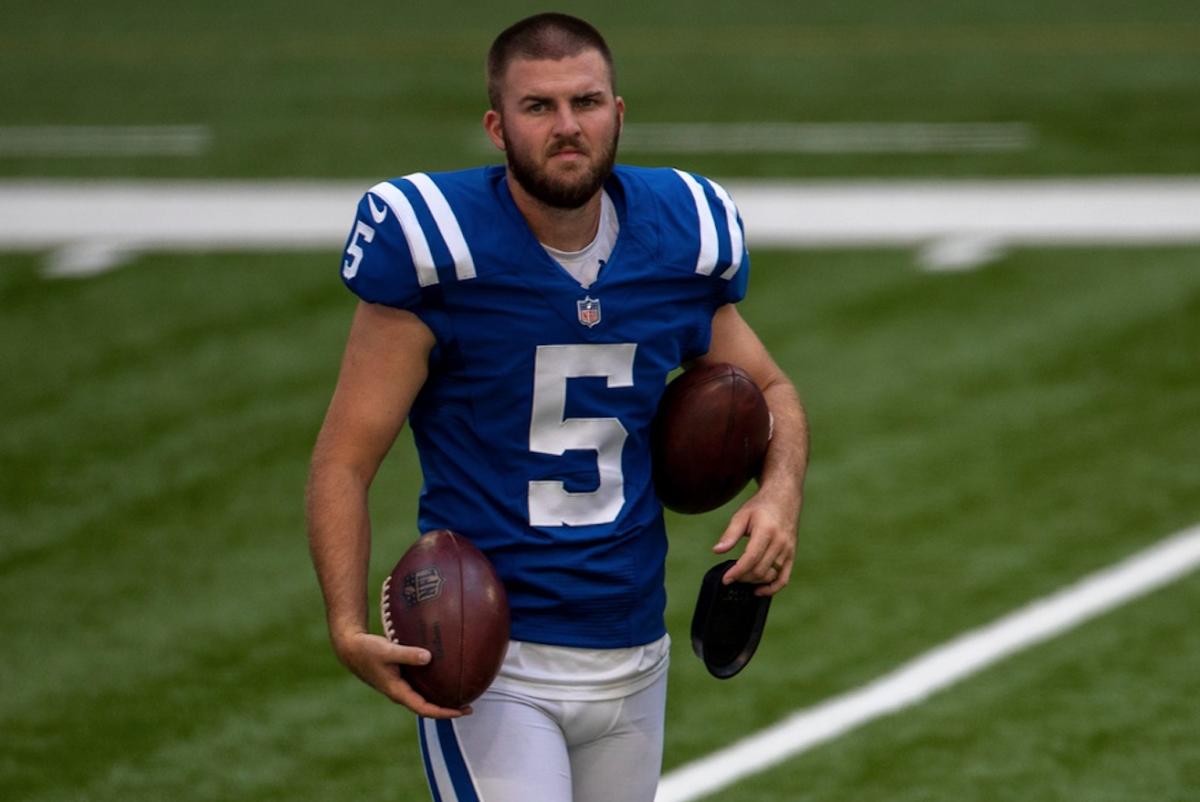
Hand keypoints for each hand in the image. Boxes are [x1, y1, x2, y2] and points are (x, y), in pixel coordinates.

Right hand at [333, 631, 470, 718]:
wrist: (350, 648)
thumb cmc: (367, 650)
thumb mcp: (387, 651)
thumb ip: (407, 654)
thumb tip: (429, 657)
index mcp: (397, 691)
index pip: (424, 709)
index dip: (444, 712)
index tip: (461, 711)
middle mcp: (400, 692)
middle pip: (427, 708)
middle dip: (447, 708)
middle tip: (469, 705)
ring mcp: (400, 686)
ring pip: (424, 698)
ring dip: (441, 698)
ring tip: (461, 693)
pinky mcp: (399, 677)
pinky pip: (421, 686)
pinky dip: (434, 685)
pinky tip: (445, 674)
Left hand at [712, 487, 799, 596]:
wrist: (784, 498)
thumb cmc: (760, 506)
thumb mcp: (741, 515)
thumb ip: (730, 534)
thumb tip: (717, 551)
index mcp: (766, 531)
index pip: (751, 558)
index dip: (737, 572)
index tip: (725, 579)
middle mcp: (780, 542)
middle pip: (760, 570)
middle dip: (743, 577)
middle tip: (731, 576)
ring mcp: (788, 550)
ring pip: (770, 575)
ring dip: (754, 581)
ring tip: (742, 577)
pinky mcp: (792, 555)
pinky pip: (784, 578)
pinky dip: (772, 588)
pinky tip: (759, 590)